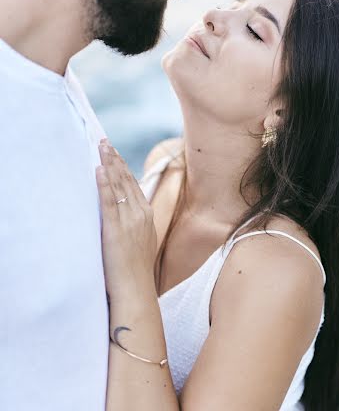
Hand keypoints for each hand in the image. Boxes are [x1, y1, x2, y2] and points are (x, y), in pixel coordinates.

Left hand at [96, 139, 157, 306]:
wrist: (136, 289)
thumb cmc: (135, 270)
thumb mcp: (141, 240)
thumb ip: (134, 224)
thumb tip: (124, 213)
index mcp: (146, 215)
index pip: (133, 183)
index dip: (122, 166)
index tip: (113, 152)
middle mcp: (139, 213)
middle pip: (125, 179)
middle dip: (114, 159)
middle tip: (104, 142)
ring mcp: (129, 220)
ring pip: (118, 186)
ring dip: (109, 164)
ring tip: (101, 147)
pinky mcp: (115, 229)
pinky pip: (109, 202)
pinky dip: (104, 184)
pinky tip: (99, 170)